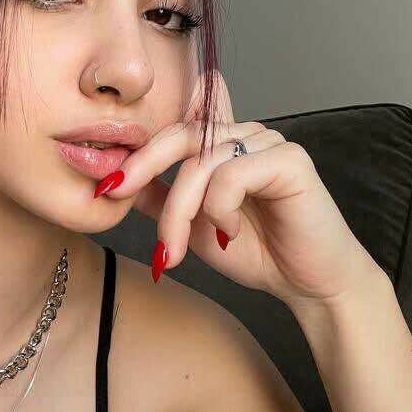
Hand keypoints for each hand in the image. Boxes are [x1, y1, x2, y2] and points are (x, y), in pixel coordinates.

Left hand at [93, 117, 380, 308]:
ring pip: (200, 163)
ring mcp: (268, 142)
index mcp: (222, 144)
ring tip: (180, 248)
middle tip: (114, 194)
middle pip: (179, 137)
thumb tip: (116, 183)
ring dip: (180, 211)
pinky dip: (220, 210)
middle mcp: (244, 134)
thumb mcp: (193, 225)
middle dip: (142, 168)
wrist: (307, 284)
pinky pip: (231, 175)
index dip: (138, 146)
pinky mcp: (289, 159)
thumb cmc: (257, 252)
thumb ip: (161, 198)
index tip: (105, 180)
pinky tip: (233, 233)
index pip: (174, 127)